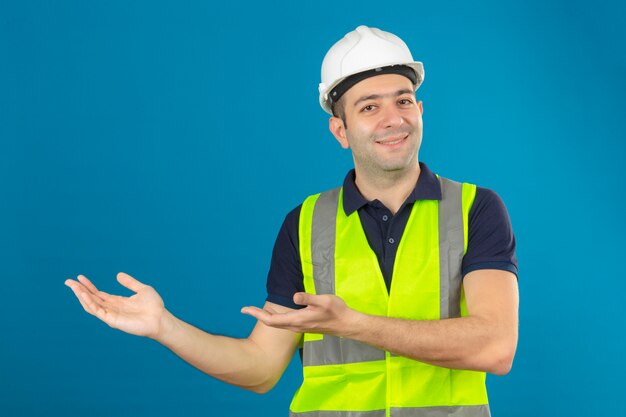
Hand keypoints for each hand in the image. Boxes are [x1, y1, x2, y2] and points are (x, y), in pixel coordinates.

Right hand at [65, 272, 165, 338]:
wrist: (160, 318)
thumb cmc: (154, 306)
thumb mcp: (142, 289)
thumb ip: (130, 283)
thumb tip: (118, 274)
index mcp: (117, 301)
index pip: (98, 294)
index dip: (88, 286)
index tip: (79, 277)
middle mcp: (112, 308)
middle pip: (91, 298)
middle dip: (79, 290)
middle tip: (68, 281)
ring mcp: (111, 315)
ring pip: (91, 305)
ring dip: (81, 296)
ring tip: (73, 286)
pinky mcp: (112, 320)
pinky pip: (97, 311)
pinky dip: (89, 303)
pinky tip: (83, 295)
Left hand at [241, 293, 357, 336]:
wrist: (347, 324)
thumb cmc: (336, 311)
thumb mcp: (323, 300)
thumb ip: (308, 298)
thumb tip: (294, 296)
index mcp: (297, 319)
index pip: (271, 319)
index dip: (256, 314)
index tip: (244, 309)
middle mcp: (296, 325)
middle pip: (271, 323)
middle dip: (257, 316)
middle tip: (245, 309)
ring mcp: (300, 327)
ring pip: (278, 324)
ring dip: (266, 317)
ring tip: (257, 310)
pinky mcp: (304, 326)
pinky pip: (284, 323)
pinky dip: (275, 318)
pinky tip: (276, 312)